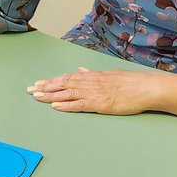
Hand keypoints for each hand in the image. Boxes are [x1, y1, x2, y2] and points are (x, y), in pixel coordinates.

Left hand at [27, 67, 162, 114]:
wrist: (146, 87)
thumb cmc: (131, 82)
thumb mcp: (110, 73)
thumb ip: (93, 73)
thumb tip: (81, 70)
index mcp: (92, 76)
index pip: (67, 77)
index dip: (51, 81)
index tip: (39, 83)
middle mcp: (90, 83)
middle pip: (63, 84)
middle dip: (45, 87)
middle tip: (30, 90)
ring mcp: (94, 93)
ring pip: (67, 94)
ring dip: (50, 96)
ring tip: (37, 97)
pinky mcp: (100, 105)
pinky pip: (80, 105)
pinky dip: (67, 105)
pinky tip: (55, 106)